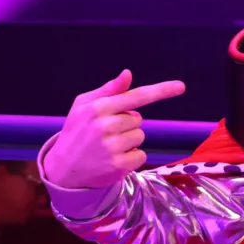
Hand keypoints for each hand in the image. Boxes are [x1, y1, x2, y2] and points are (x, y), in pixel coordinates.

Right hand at [44, 69, 185, 189]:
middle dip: (126, 124)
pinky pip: (141, 154)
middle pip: (138, 119)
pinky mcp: (118, 165)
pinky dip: (131, 157)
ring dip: (129, 141)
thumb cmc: (76, 132)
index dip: (161, 91)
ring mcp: (112, 147)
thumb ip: (108, 91)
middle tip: (105, 133)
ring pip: (140, 136)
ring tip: (107, 146)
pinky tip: (113, 158)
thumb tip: (128, 74)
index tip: (181, 87)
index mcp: (98, 108)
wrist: (62, 170)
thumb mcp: (83, 106)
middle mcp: (105, 126)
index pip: (136, 96)